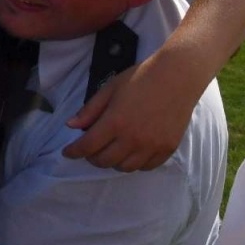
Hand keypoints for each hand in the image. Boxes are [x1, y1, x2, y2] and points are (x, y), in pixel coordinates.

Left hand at [62, 58, 191, 170]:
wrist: (177, 76)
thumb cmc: (140, 78)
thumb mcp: (110, 89)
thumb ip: (90, 110)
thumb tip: (71, 126)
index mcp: (115, 122)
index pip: (88, 146)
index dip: (74, 151)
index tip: (67, 152)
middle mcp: (132, 139)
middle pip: (104, 161)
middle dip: (91, 157)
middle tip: (90, 148)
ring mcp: (151, 146)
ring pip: (124, 167)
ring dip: (113, 161)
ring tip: (110, 150)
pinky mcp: (167, 149)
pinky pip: (145, 167)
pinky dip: (134, 163)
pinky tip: (131, 152)